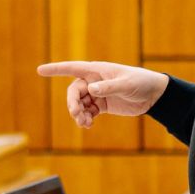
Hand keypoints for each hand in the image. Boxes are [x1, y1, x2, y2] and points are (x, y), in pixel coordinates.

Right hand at [37, 60, 170, 129]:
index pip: (72, 68)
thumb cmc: (141, 82)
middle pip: (74, 92)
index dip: (56, 69)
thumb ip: (108, 87)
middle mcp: (94, 81)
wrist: (154, 94)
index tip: (40, 70)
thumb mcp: (126, 84)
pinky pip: (87, 112)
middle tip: (77, 115)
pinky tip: (88, 125)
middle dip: (72, 104)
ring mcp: (97, 93)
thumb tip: (91, 90)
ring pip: (79, 104)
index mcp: (97, 70)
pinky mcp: (102, 104)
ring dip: (78, 114)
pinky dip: (85, 118)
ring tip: (85, 123)